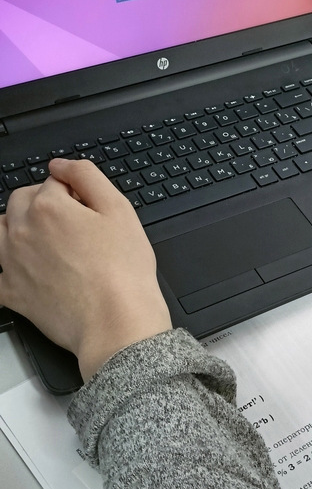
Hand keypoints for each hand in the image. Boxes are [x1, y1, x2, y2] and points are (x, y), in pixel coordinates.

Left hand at [0, 159, 171, 381]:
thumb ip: (87, 176)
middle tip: (73, 223)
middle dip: (43, 203)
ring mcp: (12, 263)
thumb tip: (61, 165)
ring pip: (1, 231)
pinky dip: (7, 268)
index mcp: (48, 207)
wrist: (114, 322)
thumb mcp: (119, 210)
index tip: (89, 208)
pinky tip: (26, 270)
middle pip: (21, 201)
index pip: (53, 182)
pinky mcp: (12, 293)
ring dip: (20, 227)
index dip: (75, 191)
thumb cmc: (123, 271)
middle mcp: (22, 231)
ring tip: (49, 242)